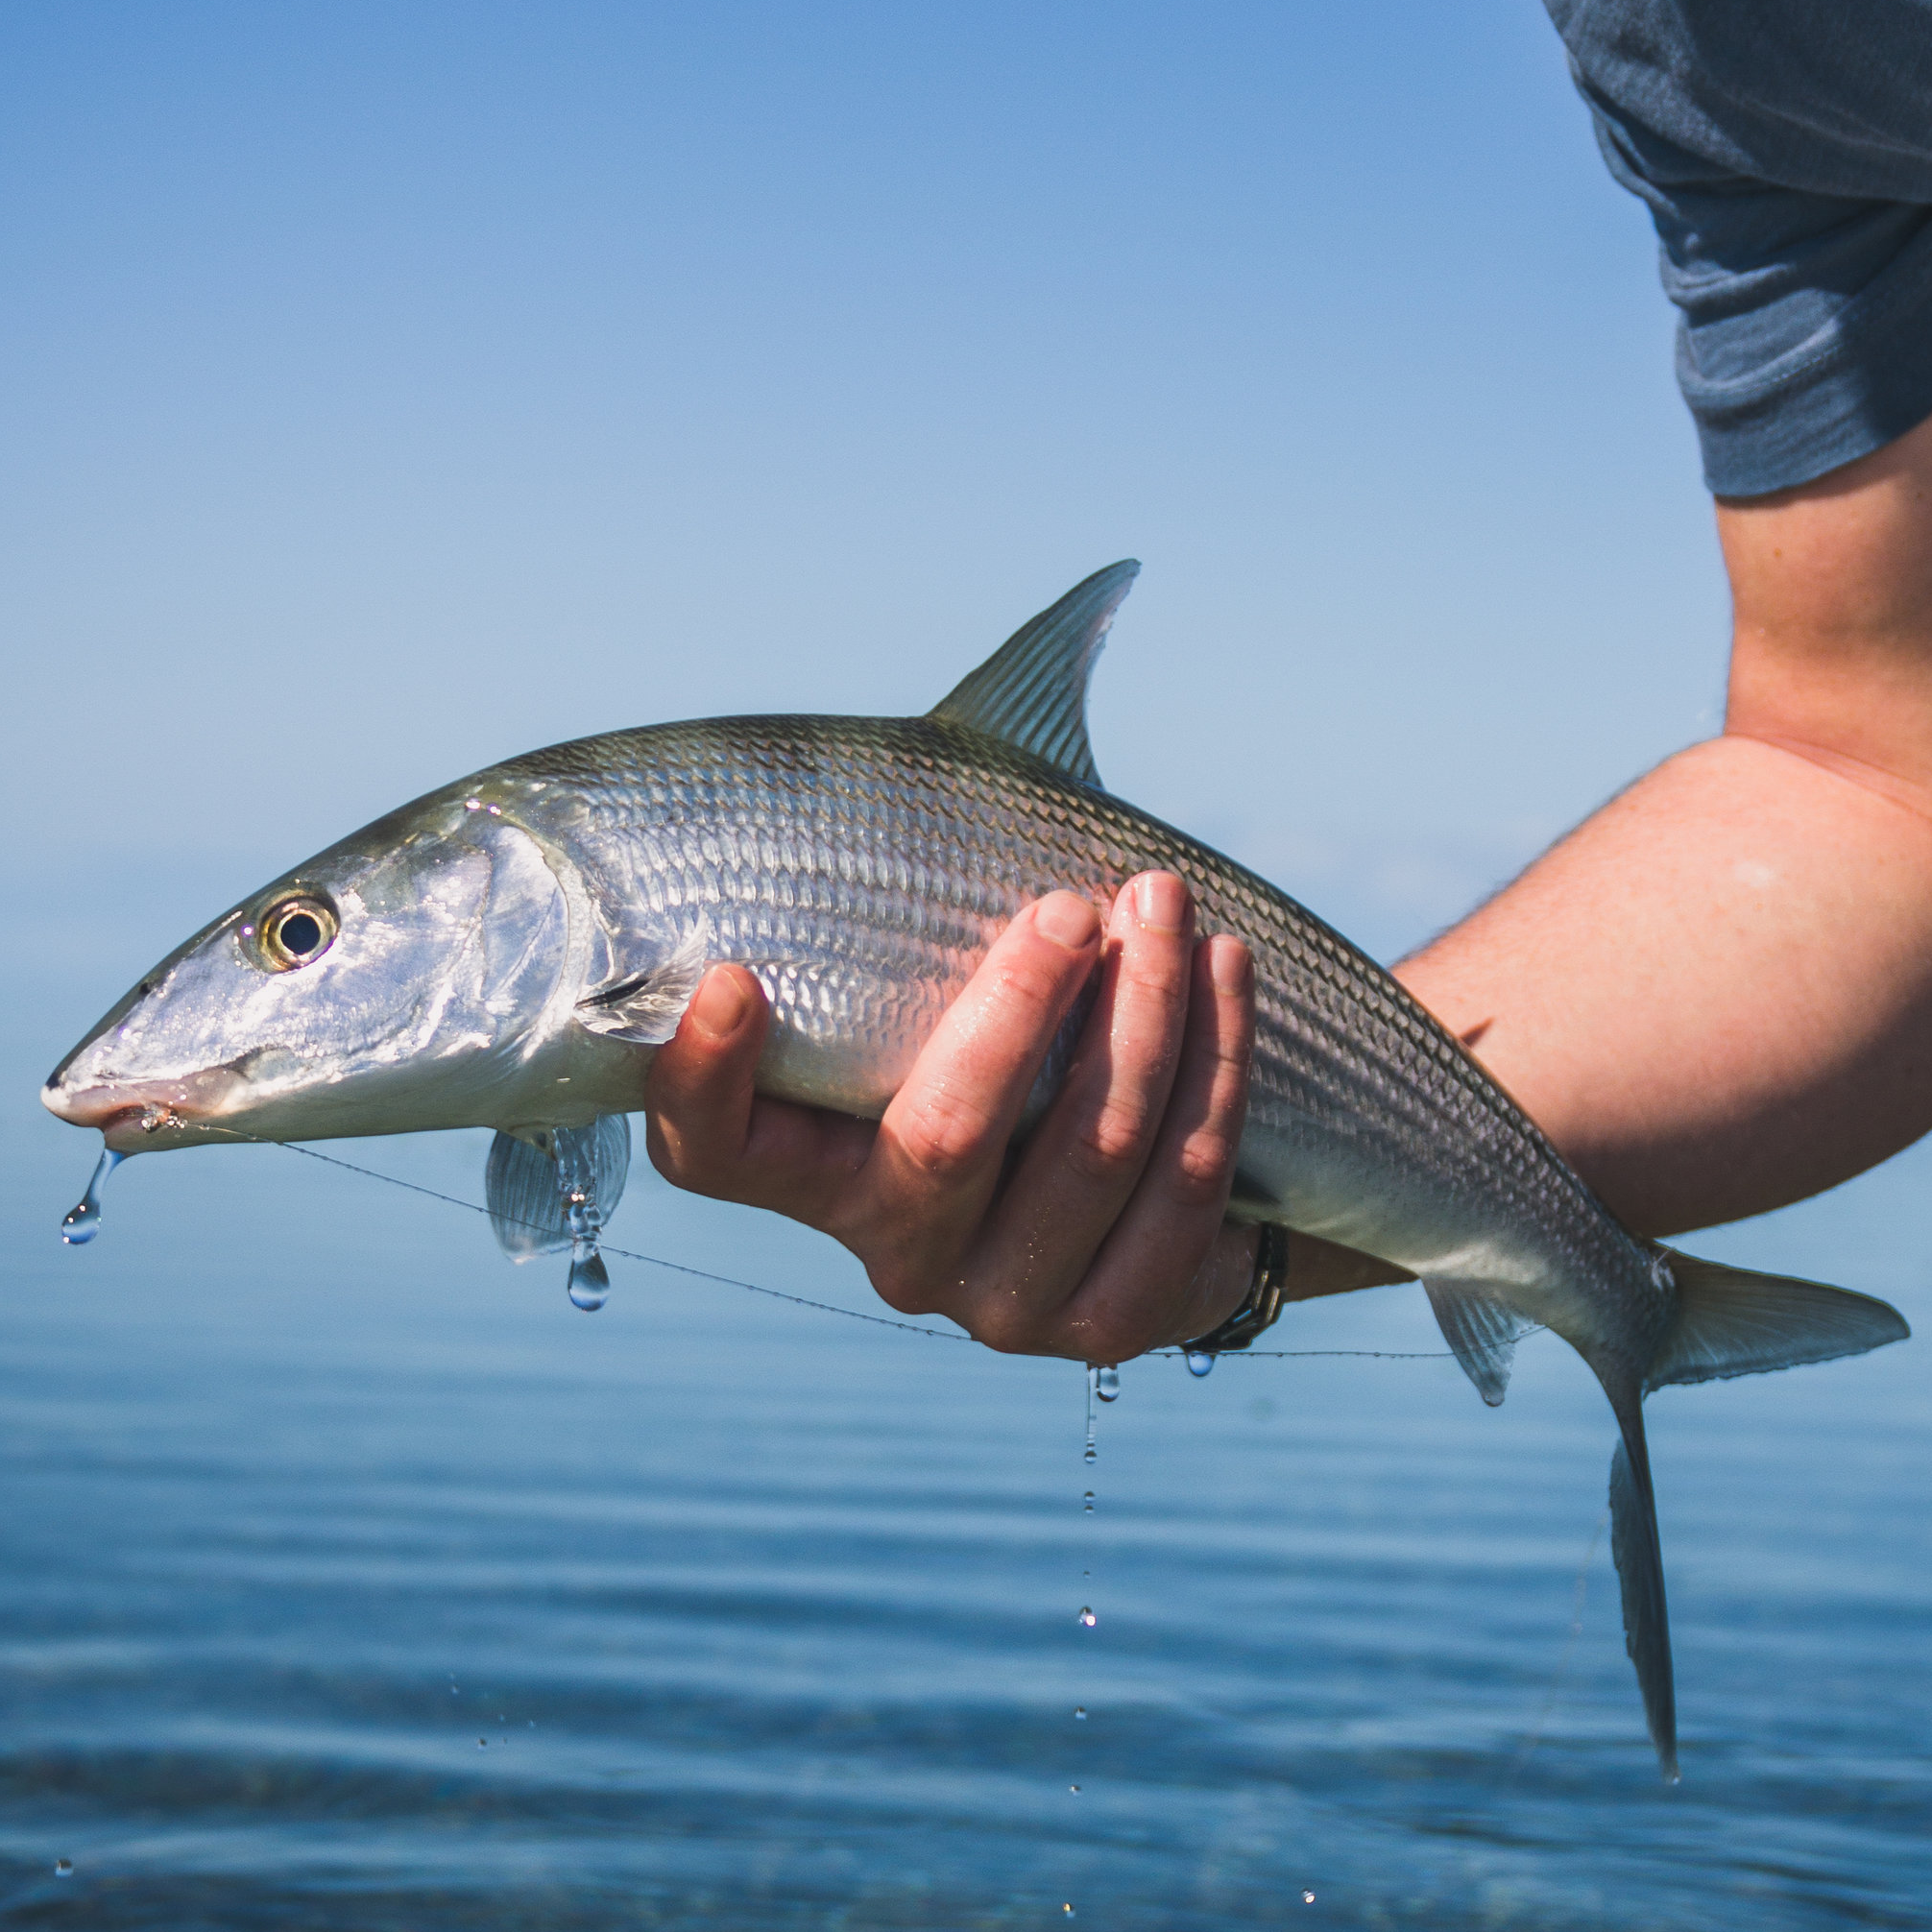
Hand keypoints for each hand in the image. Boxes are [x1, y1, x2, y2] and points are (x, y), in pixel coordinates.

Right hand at [642, 873, 1257, 1360]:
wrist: (1157, 1177)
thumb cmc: (1026, 1028)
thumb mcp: (956, 960)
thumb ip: (952, 830)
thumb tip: (1077, 609)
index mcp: (812, 1167)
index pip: (713, 1149)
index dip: (705, 1078)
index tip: (732, 975)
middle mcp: (890, 1248)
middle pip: (940, 1136)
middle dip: (1017, 1006)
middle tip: (1069, 903)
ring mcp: (999, 1303)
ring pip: (1084, 1152)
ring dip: (1144, 1014)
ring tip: (1170, 907)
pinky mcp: (1111, 1323)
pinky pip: (1178, 1185)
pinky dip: (1212, 1065)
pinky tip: (1226, 975)